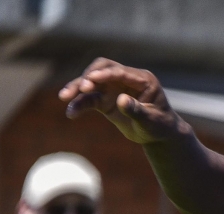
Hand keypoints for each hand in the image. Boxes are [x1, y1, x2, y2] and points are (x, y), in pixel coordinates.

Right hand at [59, 59, 179, 144]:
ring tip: (64, 97)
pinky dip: (79, 104)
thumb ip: (137, 110)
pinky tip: (71, 113)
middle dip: (89, 76)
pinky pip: (89, 99)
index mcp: (142, 79)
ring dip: (77, 88)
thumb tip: (122, 100)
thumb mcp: (151, 121)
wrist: (157, 135)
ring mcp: (114, 88)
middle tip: (81, 88)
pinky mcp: (105, 100)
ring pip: (91, 82)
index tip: (92, 79)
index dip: (106, 74)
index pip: (120, 72)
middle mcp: (125, 79)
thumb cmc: (159, 125)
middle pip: (102, 69)